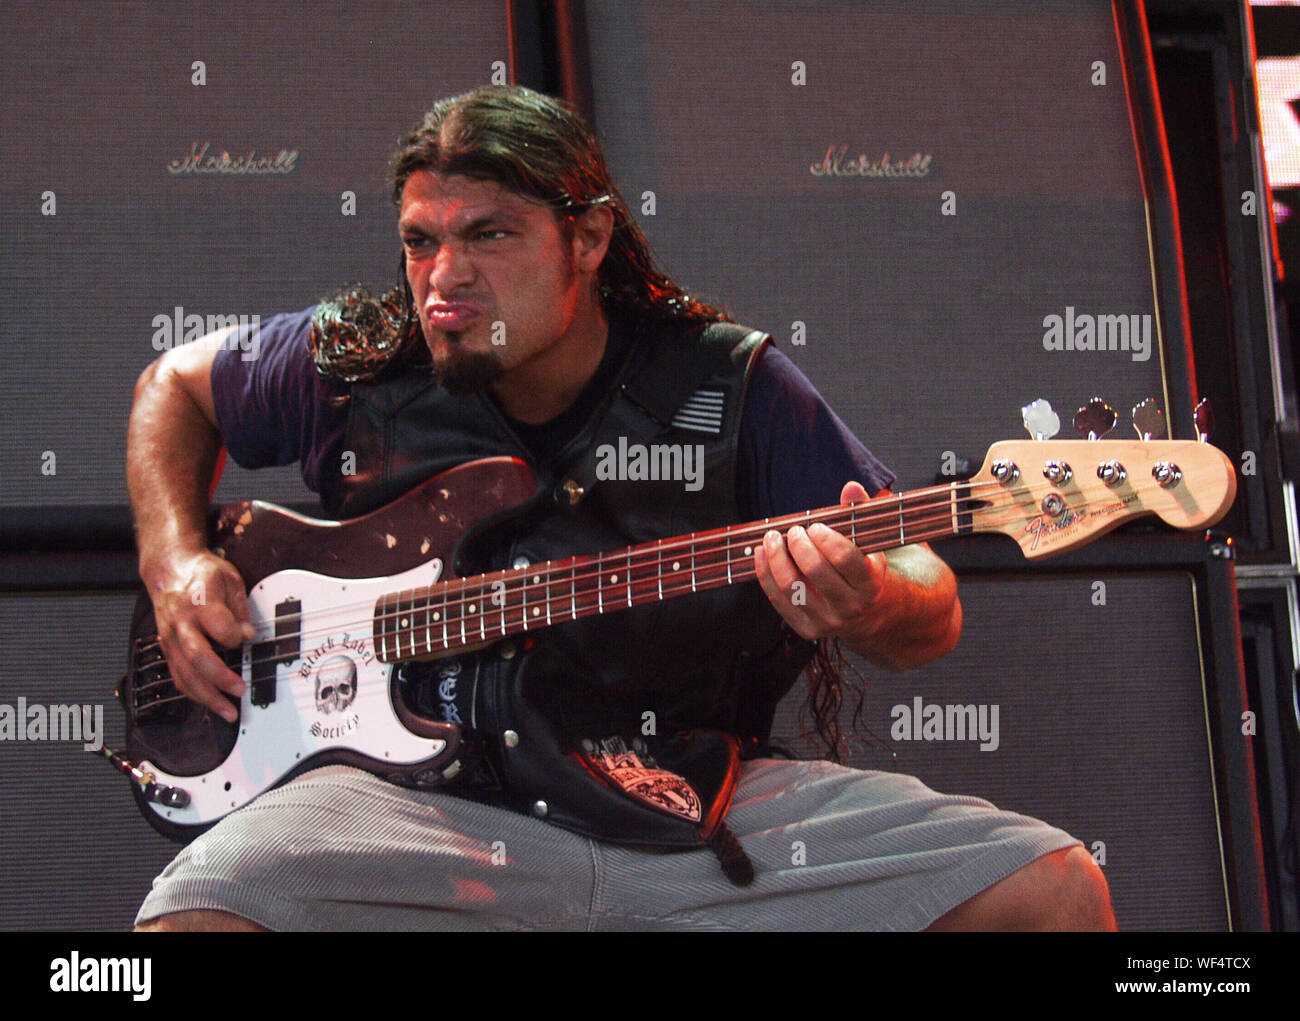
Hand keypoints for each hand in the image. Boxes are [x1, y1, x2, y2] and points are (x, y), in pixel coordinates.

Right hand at [145, 550, 253, 722]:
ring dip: (206, 696)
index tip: (247, 639)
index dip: (234, 636)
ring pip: (184, 673)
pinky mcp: (167, 648)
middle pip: (196, 657)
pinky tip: (209, 702)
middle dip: (219, 678)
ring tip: (228, 711)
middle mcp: (182, 622)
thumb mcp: (230, 578)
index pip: (218, 625)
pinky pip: (178, 675)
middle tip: (240, 690)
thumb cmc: (202, 573)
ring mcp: (171, 637)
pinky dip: (193, 693)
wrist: (169, 569)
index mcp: (200, 601)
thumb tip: (249, 635)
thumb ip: (241, 608)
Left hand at [753, 481, 884, 642]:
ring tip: (772, 538)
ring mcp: (827, 620)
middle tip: (795, 530)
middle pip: (815, 571)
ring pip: (791, 587)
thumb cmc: (863, 569)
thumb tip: (850, 487)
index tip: (815, 526)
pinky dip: (765, 574)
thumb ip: (860, 512)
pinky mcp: (806, 629)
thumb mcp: (869, 542)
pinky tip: (761, 554)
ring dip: (776, 557)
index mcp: (870, 583)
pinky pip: (778, 600)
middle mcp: (850, 606)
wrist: (868, 614)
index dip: (826, 538)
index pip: (845, 558)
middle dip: (798, 544)